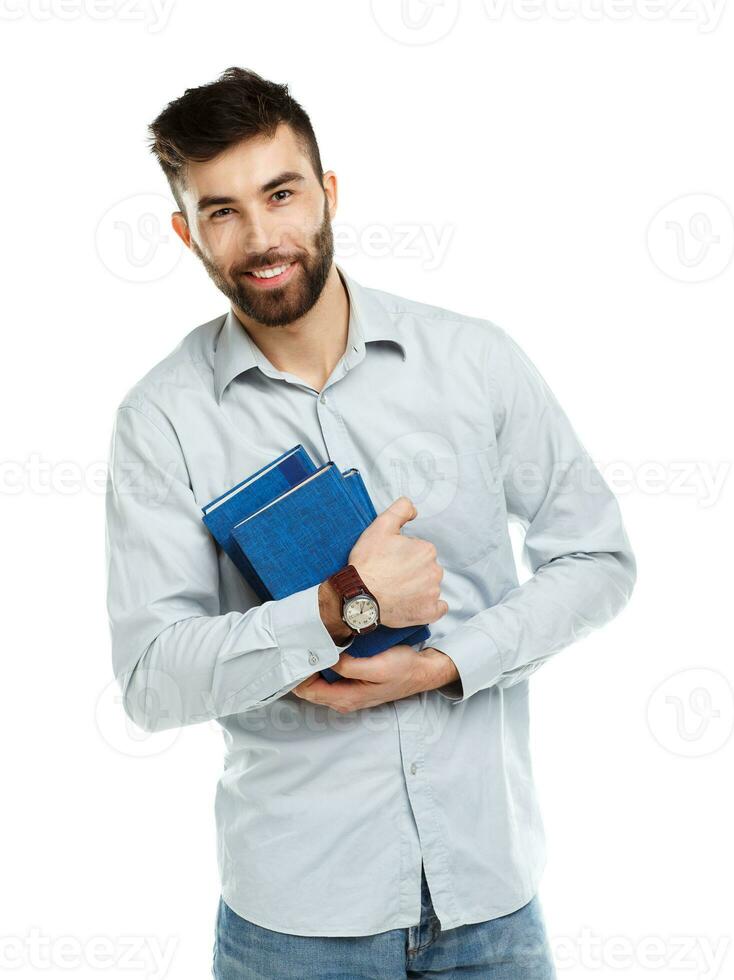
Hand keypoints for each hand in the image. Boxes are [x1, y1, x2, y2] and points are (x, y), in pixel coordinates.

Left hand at [291, 645, 458, 713]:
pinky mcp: (353, 686)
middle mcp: (344, 700)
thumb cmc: (401, 668)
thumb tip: (326, 661)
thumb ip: (349, 667)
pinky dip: (321, 668)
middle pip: (309, 689)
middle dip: (300, 670)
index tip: (294, 652)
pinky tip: (321, 651)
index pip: (308, 691)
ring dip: (310, 668)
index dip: (297, 673)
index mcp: (346, 698)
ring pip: (317, 684)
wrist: (421, 671)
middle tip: (296, 645)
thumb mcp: (376, 666)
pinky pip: (328, 680)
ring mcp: (348, 695)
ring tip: (306, 645)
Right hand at [348, 496, 447, 629]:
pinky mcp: (428, 612)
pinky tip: (413, 603)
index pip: (419, 550)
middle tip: (391, 575)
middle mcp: (435, 571)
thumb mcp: (381, 526)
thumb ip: (401, 509)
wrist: (359, 595)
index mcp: (427, 550)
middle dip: (412, 570)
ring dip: (417, 587)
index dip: (403, 554)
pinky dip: (428, 606)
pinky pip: (437, 608)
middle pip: (425, 568)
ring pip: (429, 586)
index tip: (390, 559)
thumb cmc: (368, 563)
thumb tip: (414, 510)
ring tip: (396, 590)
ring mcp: (433, 593)